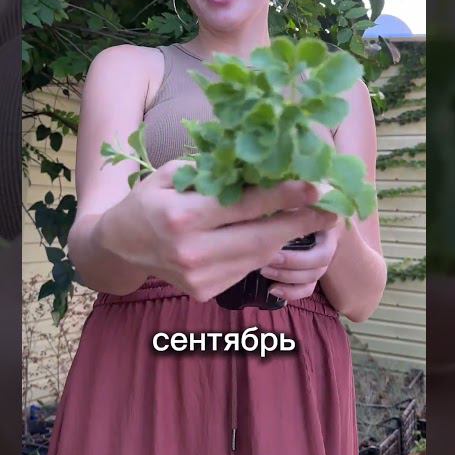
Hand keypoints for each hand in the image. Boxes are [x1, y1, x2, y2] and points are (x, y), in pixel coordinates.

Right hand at [99, 159, 338, 301]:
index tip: (317, 187)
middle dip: (301, 222)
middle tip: (332, 208)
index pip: (246, 205)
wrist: (121, 246)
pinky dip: (261, 250)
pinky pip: (246, 268)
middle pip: (261, 236)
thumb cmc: (149, 200)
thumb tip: (261, 162)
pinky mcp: (205, 292)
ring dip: (286, 236)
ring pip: (259, 255)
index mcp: (182, 216)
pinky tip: (269, 235)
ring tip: (309, 217)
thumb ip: (212, 170)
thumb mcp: (172, 174)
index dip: (285, 196)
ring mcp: (199, 277)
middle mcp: (192, 251)